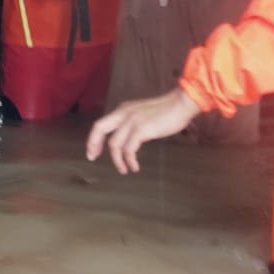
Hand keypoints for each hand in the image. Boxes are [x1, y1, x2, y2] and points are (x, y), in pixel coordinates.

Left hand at [85, 88, 201, 173]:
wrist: (181, 104)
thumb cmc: (168, 110)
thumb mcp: (143, 114)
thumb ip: (133, 123)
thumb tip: (129, 139)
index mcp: (123, 110)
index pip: (101, 123)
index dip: (94, 138)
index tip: (93, 150)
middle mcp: (124, 113)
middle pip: (99, 128)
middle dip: (93, 144)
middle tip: (92, 158)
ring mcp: (132, 121)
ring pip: (114, 144)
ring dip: (117, 160)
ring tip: (124, 170)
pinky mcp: (141, 129)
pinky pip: (129, 150)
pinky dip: (129, 161)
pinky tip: (134, 167)